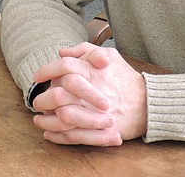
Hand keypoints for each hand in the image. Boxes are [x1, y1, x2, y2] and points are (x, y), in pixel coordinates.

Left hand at [30, 42, 146, 145]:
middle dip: (43, 98)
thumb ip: (84, 50)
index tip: (37, 76)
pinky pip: (72, 134)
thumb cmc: (125, 78)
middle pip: (58, 93)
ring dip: (47, 119)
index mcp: (93, 70)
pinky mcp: (99, 130)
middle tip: (37, 101)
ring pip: (62, 116)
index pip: (63, 66)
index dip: (46, 70)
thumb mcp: (110, 55)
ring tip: (39, 118)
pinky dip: (57, 134)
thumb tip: (61, 52)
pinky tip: (49, 131)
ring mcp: (95, 112)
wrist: (147, 103)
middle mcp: (92, 90)